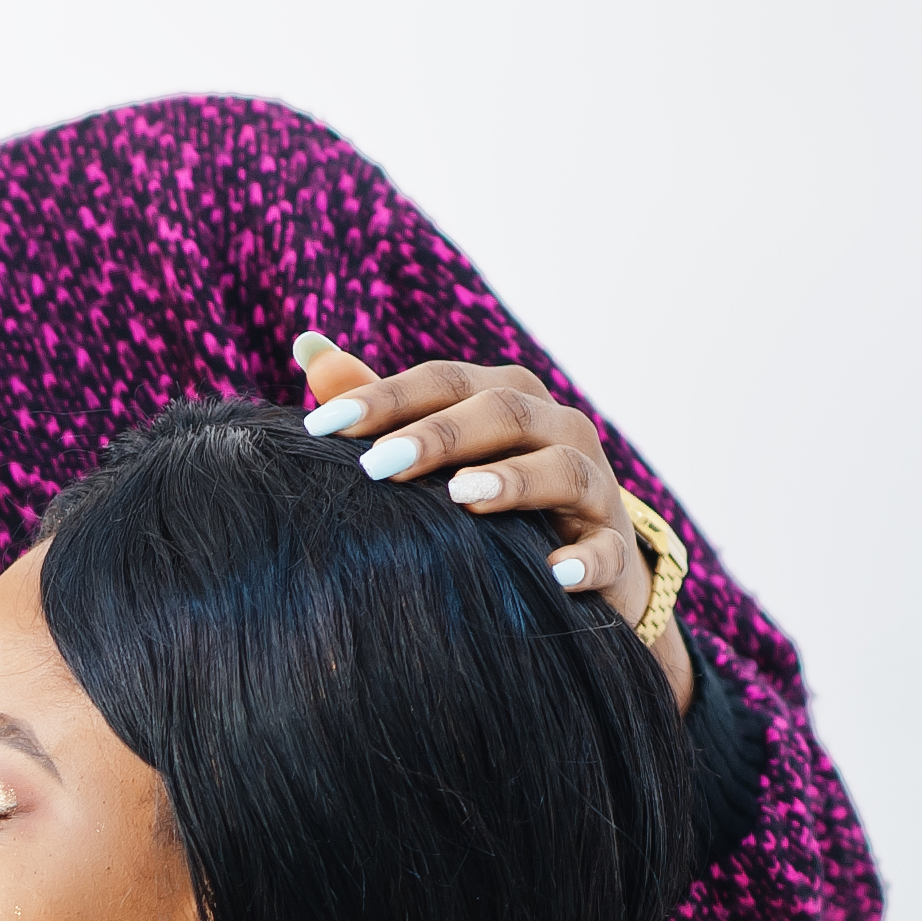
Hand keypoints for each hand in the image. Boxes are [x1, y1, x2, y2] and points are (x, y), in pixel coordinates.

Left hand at [295, 334, 695, 712]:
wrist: (581, 558)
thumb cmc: (490, 491)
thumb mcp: (440, 449)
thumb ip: (381, 406)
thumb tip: (309, 347)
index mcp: (505, 398)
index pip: (443, 382)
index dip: (384, 399)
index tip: (319, 428)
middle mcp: (555, 427)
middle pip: (501, 412)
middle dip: (438, 435)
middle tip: (376, 464)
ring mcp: (593, 485)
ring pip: (561, 468)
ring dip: (512, 480)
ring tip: (461, 496)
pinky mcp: (612, 545)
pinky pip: (605, 550)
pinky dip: (583, 560)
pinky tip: (553, 574)